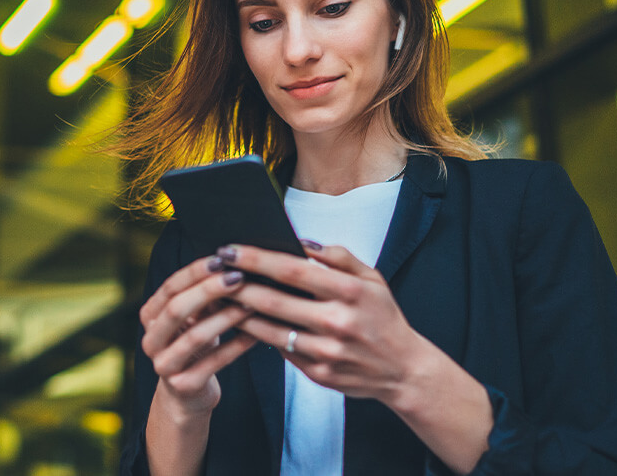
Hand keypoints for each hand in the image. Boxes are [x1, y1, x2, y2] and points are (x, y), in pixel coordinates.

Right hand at [139, 255, 256, 415]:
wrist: (186, 395)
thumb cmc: (194, 347)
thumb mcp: (194, 319)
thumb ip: (204, 297)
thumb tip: (231, 265)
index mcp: (149, 317)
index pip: (170, 288)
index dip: (194, 272)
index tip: (221, 259)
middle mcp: (151, 340)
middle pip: (176, 309)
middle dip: (208, 291)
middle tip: (238, 278)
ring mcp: (164, 365)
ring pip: (196, 336)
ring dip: (227, 317)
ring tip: (253, 304)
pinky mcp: (184, 386)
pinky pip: (214, 362)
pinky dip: (237, 346)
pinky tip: (256, 334)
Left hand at [222, 242, 429, 403]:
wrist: (403, 370)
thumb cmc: (382, 316)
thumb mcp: (372, 279)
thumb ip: (338, 257)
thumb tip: (301, 242)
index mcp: (350, 293)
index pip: (293, 270)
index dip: (257, 259)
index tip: (230, 249)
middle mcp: (337, 323)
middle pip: (274, 301)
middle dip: (237, 284)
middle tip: (213, 271)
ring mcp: (326, 352)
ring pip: (269, 330)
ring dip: (239, 313)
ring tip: (219, 297)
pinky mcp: (318, 374)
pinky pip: (280, 351)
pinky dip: (258, 336)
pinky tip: (242, 322)